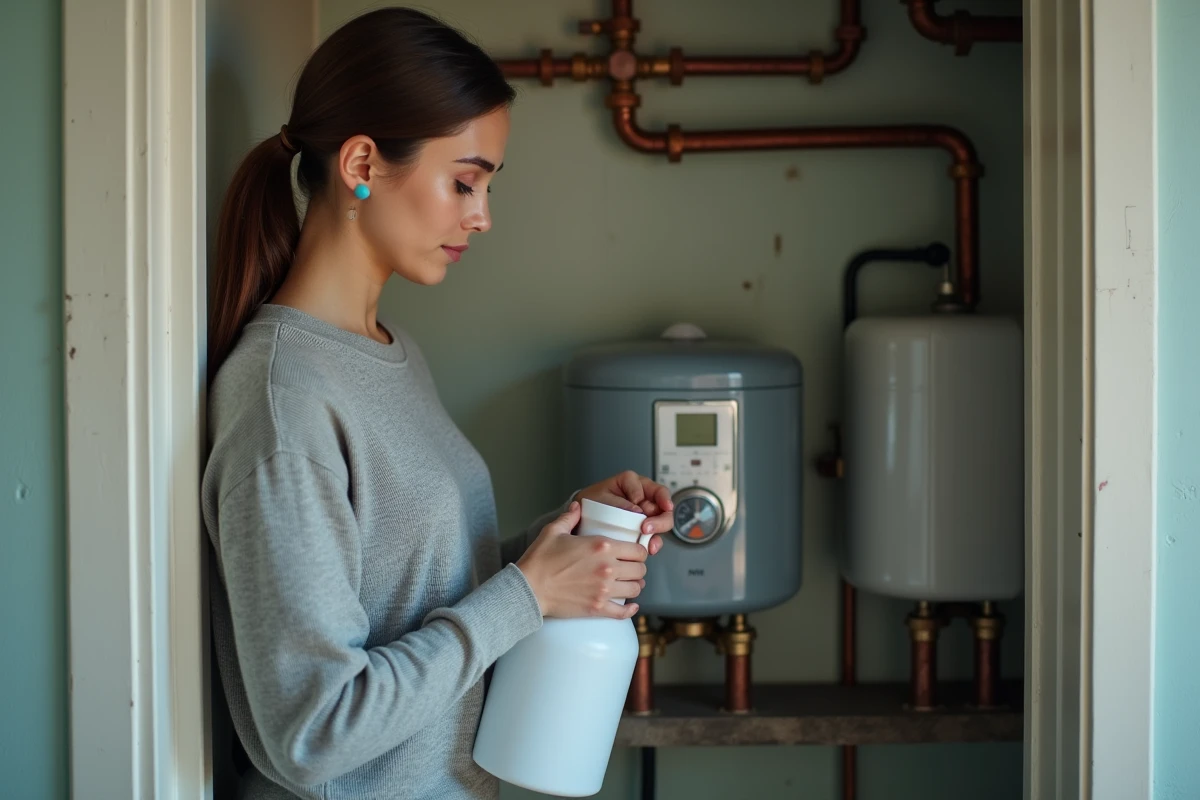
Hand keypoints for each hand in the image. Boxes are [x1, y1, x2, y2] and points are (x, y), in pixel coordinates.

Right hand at [517, 502, 648, 618]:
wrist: (528, 588)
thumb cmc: (539, 559)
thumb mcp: (553, 531)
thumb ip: (569, 517)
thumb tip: (577, 506)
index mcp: (602, 546)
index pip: (638, 550)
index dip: (639, 551)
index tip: (634, 552)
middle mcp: (608, 568)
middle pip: (640, 570)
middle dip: (637, 568)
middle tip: (630, 568)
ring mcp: (604, 590)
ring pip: (635, 589)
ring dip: (633, 586)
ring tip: (627, 583)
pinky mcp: (597, 608)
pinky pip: (623, 612)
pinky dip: (629, 610)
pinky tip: (630, 606)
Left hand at [575, 471, 674, 555]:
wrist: (580, 517)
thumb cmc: (589, 502)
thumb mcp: (599, 497)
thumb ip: (617, 502)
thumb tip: (637, 511)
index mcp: (633, 483)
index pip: (653, 488)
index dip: (655, 497)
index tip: (641, 505)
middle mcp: (643, 497)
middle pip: (663, 505)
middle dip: (659, 518)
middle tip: (647, 527)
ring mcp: (645, 514)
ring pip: (662, 521)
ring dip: (658, 531)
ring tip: (648, 540)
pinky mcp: (643, 530)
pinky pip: (654, 536)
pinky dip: (653, 543)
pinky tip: (649, 548)